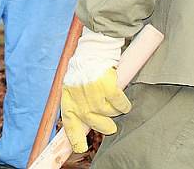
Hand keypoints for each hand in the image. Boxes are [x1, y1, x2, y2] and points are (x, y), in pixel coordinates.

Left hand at [61, 27, 129, 152]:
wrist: (95, 45)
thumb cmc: (85, 63)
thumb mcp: (73, 81)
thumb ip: (77, 98)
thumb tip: (84, 119)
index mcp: (69, 95)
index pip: (69, 122)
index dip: (75, 138)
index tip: (80, 148)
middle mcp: (80, 96)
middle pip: (94, 122)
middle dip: (104, 126)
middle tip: (110, 126)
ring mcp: (94, 92)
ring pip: (109, 113)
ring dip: (114, 111)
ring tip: (114, 102)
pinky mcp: (108, 87)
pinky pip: (120, 104)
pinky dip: (124, 105)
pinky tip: (123, 102)